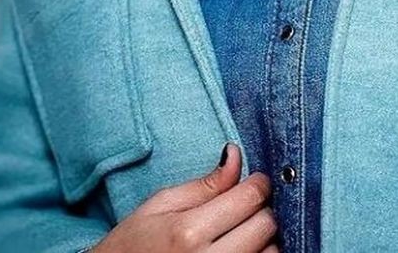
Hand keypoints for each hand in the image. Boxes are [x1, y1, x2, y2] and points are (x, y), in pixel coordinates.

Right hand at [90, 143, 278, 251]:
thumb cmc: (132, 245)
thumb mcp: (160, 206)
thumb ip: (204, 184)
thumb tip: (235, 154)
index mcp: (188, 232)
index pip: (250, 198)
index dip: (259, 183)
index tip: (255, 181)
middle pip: (265, 225)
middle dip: (261, 210)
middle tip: (246, 207)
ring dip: (264, 239)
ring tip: (243, 232)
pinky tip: (244, 249)